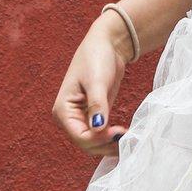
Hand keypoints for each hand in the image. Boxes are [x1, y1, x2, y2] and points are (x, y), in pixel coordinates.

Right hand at [51, 14, 134, 157]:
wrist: (106, 45)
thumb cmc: (97, 58)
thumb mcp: (97, 81)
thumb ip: (97, 105)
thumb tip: (98, 128)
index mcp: (63, 110)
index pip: (79, 136)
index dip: (99, 139)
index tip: (119, 131)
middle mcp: (68, 118)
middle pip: (86, 144)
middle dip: (105, 145)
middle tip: (127, 138)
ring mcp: (79, 119)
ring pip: (93, 143)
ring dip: (109, 145)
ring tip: (128, 139)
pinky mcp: (92, 117)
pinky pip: (100, 136)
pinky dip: (111, 139)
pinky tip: (125, 135)